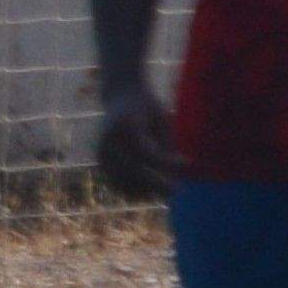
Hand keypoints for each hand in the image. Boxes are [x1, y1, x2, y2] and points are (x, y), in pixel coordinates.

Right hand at [95, 86, 184, 200]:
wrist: (121, 96)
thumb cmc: (149, 110)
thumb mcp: (161, 122)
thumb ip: (166, 148)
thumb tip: (177, 178)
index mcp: (125, 125)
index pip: (147, 153)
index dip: (168, 163)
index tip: (187, 162)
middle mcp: (108, 140)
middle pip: (133, 172)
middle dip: (158, 184)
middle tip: (178, 188)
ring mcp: (101, 151)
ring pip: (123, 183)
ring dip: (146, 189)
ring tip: (164, 187)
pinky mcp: (101, 161)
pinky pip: (117, 184)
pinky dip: (133, 190)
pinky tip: (150, 188)